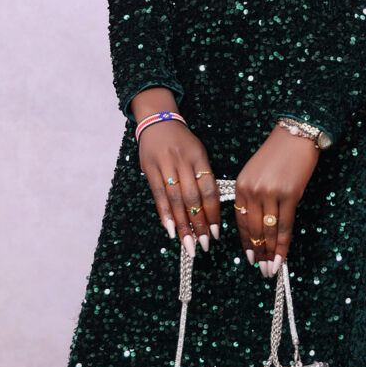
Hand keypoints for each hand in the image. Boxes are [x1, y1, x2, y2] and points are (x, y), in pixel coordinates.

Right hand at [135, 110, 220, 255]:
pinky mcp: (149, 169)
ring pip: (175, 200)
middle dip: (199, 224)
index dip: (213, 213)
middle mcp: (182, 162)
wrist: (157, 121)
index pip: (209, 190)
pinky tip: (170, 230)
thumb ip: (204, 177)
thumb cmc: (182, 142)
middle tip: (204, 245)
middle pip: (192, 198)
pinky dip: (165, 214)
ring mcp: (165, 165)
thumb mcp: (198, 153)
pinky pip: (158, 195)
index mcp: (199, 157)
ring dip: (182, 225)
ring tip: (188, 244)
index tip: (216, 233)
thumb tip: (210, 210)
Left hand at [234, 126, 319, 274]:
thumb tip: (258, 224)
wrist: (296, 135)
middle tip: (261, 271)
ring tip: (271, 270)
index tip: (250, 258)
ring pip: (268, 230)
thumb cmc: (278, 153)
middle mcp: (252, 190)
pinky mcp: (289, 195)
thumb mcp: (257, 172)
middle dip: (257, 253)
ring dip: (270, 253)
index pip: (240, 220)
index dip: (246, 242)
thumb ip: (253, 195)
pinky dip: (283, 244)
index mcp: (241, 185)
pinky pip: (285, 225)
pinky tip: (282, 257)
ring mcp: (270, 193)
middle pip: (253, 229)